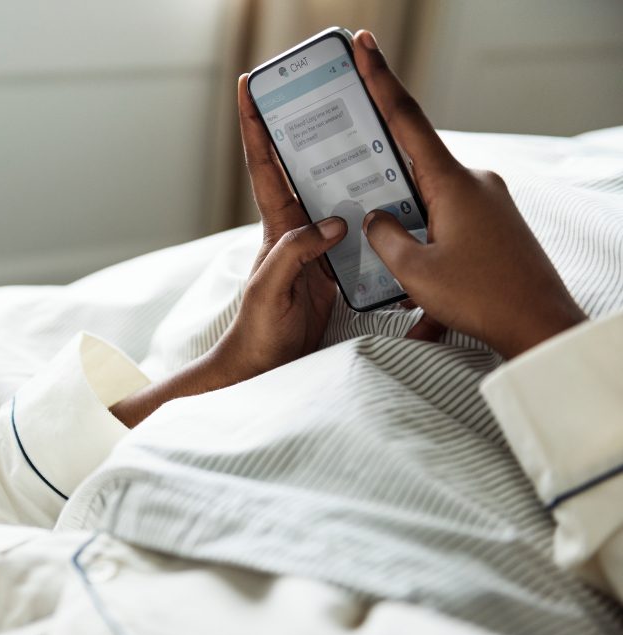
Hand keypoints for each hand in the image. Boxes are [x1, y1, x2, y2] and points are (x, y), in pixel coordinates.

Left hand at [109, 75, 348, 427]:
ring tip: (360, 124)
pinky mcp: (334, 262)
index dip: (255, 125)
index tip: (252, 85)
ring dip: (340, 158)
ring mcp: (315, 243)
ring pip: (329, 190)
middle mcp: (294, 227)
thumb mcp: (271, 292)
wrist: (268, 364)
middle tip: (320, 87)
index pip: (263, 166)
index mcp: (275, 227)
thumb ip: (294, 255)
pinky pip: (352, 223)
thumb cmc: (258, 331)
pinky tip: (386, 189)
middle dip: (302, 124)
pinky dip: (365, 203)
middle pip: (297, 165)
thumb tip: (333, 223)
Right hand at [353, 30, 585, 357]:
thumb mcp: (414, 271)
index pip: (406, 119)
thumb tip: (376, 218)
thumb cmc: (482, 298)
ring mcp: (488, 204)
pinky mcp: (495, 225)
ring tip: (398, 272)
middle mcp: (474, 184)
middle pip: (412, 167)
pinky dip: (429, 250)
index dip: (380, 79)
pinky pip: (449, 225)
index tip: (364, 46)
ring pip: (429, 204)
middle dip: (383, 181)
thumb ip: (384, 237)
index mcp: (452, 183)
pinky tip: (422, 294)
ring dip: (407, 233)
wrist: (540, 327)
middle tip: (355, 183)